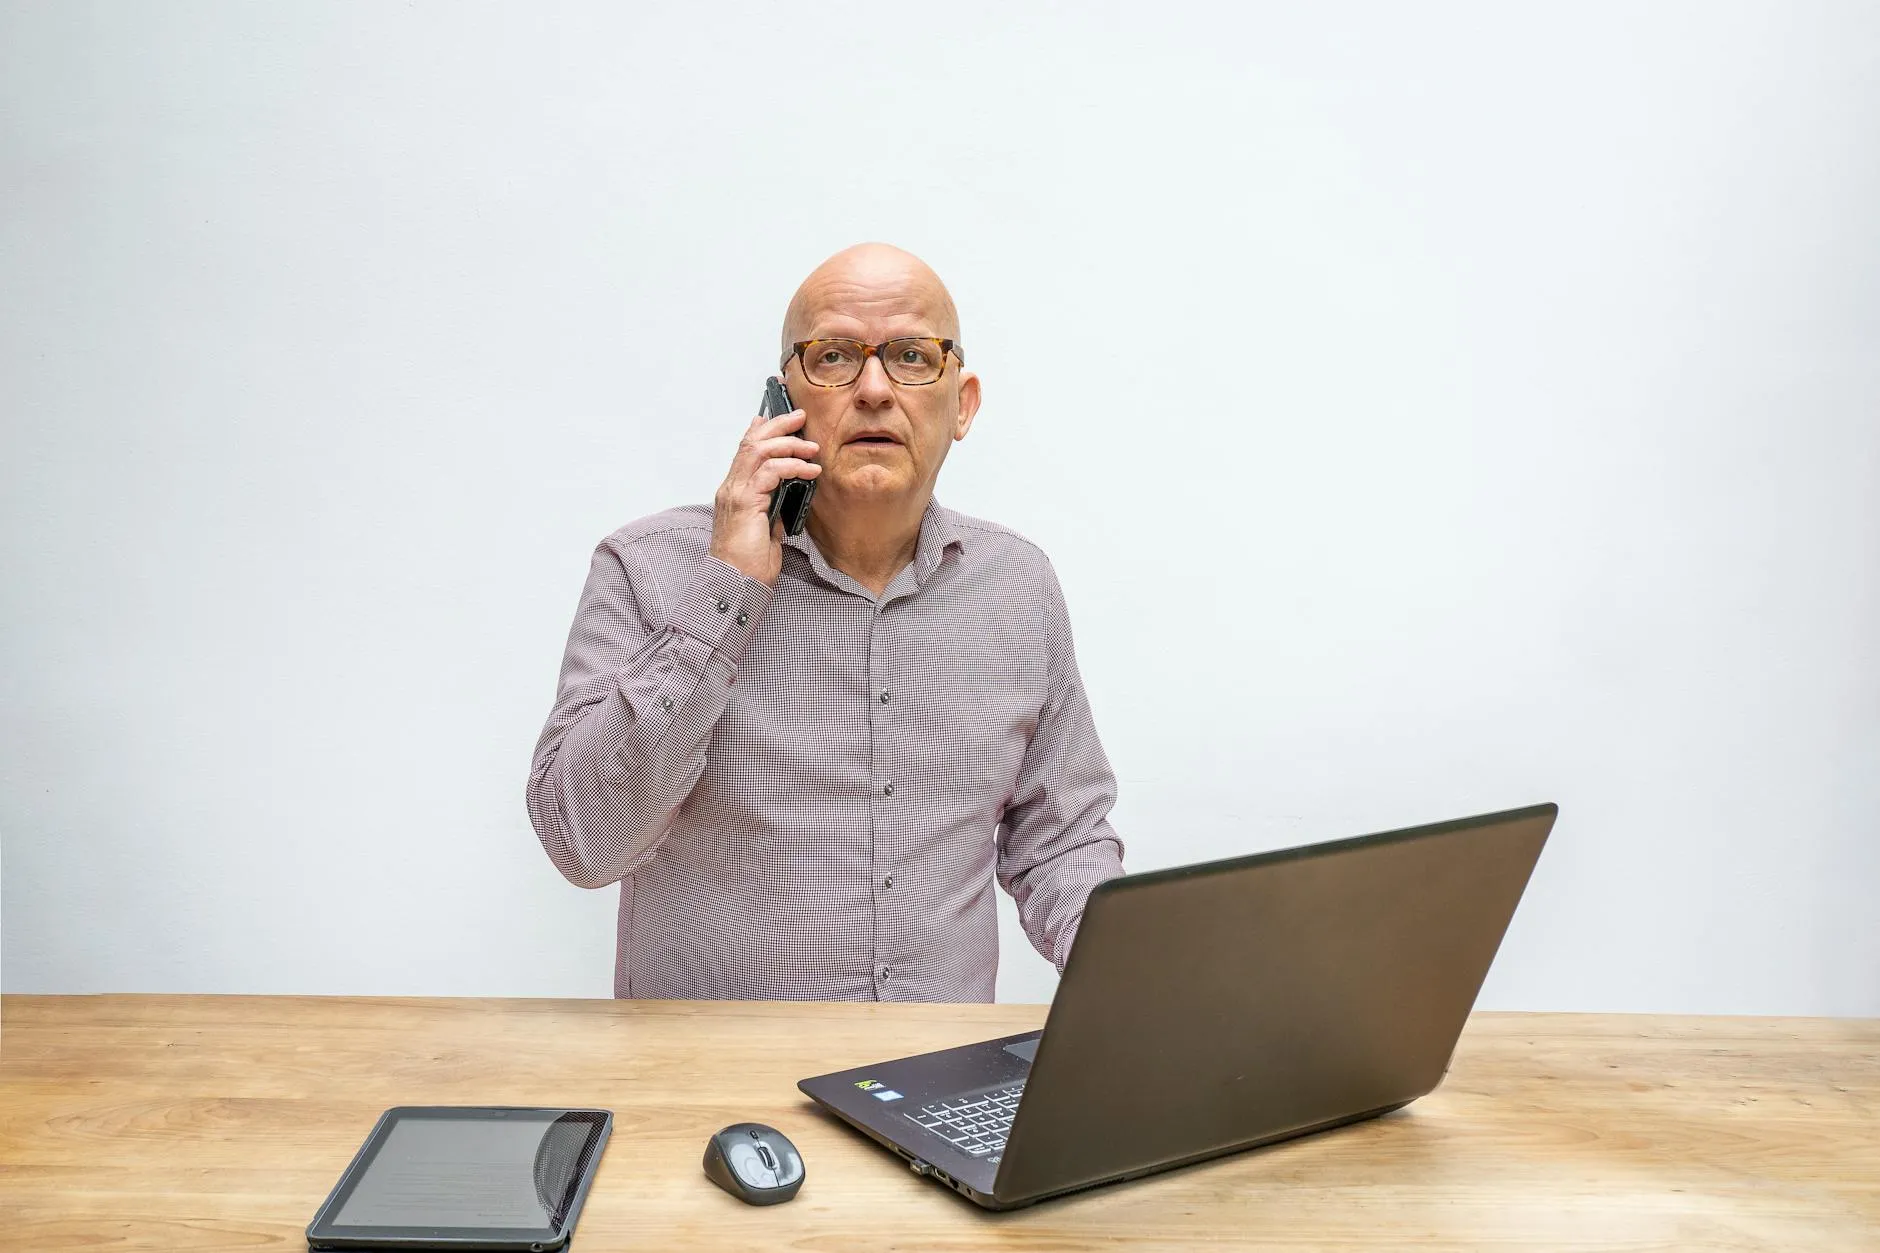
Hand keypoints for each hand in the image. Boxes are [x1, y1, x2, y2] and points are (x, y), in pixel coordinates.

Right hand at [709, 407, 820, 586]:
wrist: (735, 585)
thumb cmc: (748, 564)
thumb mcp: (767, 530)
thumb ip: (772, 509)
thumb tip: (787, 496)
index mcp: (735, 492)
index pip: (746, 451)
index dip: (762, 430)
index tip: (783, 418)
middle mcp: (731, 488)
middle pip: (751, 442)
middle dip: (778, 425)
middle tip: (801, 417)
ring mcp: (735, 494)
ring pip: (759, 451)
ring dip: (788, 443)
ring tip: (812, 447)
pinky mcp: (745, 502)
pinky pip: (770, 472)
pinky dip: (792, 466)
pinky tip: (810, 471)